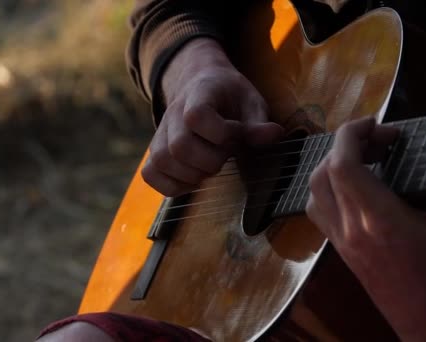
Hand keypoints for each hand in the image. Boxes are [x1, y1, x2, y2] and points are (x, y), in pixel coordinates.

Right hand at [141, 38, 282, 196]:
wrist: (199, 83)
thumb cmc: (229, 95)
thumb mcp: (250, 101)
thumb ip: (258, 122)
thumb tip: (274, 135)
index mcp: (199, 94)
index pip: (196, 116)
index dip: (220, 133)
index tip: (235, 135)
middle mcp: (173, 113)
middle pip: (179, 147)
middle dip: (209, 161)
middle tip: (225, 156)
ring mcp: (160, 133)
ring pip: (162, 161)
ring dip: (191, 175)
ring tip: (210, 167)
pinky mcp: (155, 151)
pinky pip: (151, 174)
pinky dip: (172, 185)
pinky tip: (193, 179)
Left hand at [305, 117, 425, 340]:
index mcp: (378, 219)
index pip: (342, 164)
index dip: (351, 135)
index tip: (375, 125)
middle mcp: (350, 229)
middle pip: (322, 173)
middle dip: (345, 146)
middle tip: (378, 141)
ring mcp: (340, 242)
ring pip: (314, 193)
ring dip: (332, 167)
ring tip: (365, 160)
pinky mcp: (341, 252)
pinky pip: (319, 212)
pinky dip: (328, 190)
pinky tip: (356, 188)